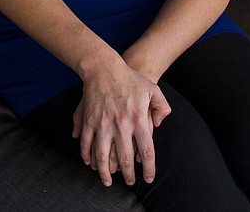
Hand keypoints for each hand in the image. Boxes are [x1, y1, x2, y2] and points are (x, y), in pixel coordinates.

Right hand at [71, 56, 171, 186]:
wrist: (104, 68)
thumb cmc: (130, 78)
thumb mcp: (153, 89)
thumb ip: (162, 107)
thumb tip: (160, 123)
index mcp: (139, 119)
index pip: (146, 151)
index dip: (149, 168)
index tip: (148, 178)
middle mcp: (121, 125)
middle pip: (125, 158)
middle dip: (128, 175)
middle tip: (129, 182)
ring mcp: (103, 123)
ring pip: (103, 156)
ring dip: (105, 172)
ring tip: (107, 181)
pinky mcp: (89, 120)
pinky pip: (87, 143)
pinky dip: (87, 155)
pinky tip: (90, 163)